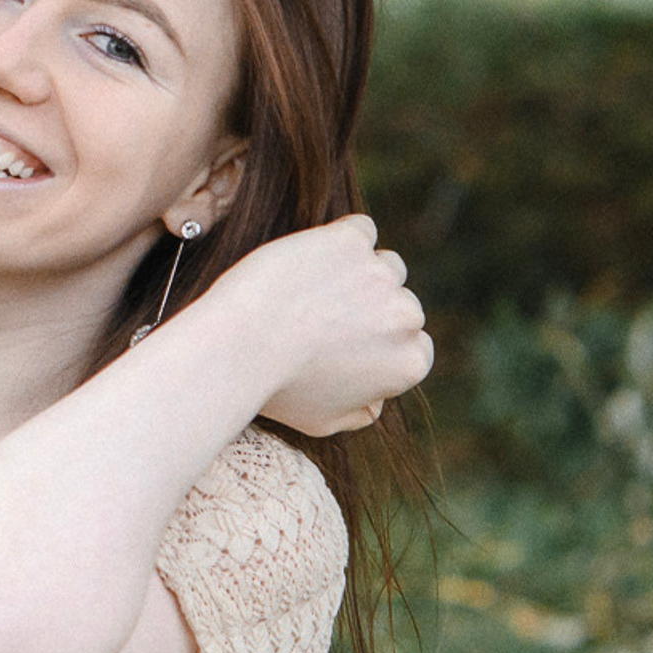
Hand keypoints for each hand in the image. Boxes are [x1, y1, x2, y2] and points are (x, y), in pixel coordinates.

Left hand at [207, 214, 431, 437]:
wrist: (240, 346)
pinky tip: (310, 257)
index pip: (412, 344)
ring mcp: (380, 275)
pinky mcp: (350, 242)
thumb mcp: (324, 421)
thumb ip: (361, 411)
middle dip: (365, 307)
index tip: (338, 343)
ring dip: (355, 272)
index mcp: (410, 363)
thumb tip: (376, 401)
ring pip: (381, 265)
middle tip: (316, 317)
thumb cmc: (275, 389)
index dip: (374, 343)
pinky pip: (359, 230)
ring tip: (309, 289)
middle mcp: (406, 319)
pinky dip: (339, 239)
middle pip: (397, 303)